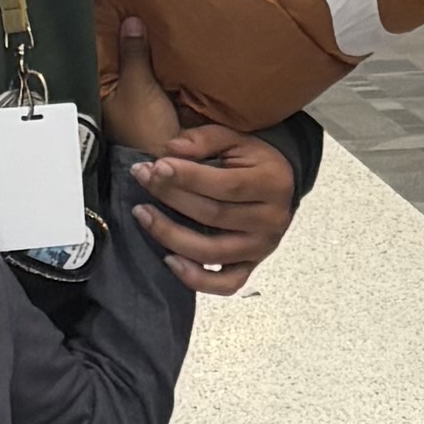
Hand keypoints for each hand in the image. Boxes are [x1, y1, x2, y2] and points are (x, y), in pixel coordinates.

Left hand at [108, 14, 294, 295]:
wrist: (282, 186)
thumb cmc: (254, 161)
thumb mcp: (236, 139)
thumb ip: (205, 139)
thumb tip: (172, 149)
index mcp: (271, 184)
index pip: (224, 184)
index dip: (187, 177)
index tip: (155, 166)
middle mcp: (270, 220)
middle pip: (213, 216)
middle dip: (171, 197)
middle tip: (142, 179)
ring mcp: (261, 247)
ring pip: (211, 251)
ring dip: (171, 235)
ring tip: (142, 215)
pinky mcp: (251, 266)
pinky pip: (225, 284)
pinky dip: (197, 280)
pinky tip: (170, 262)